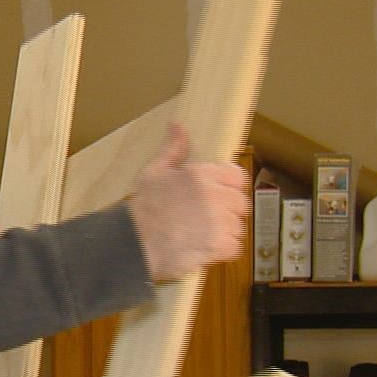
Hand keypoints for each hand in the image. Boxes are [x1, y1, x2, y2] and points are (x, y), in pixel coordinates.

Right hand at [127, 122, 247, 281]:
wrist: (135, 244)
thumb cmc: (143, 209)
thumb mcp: (153, 173)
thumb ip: (173, 149)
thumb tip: (177, 126)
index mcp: (202, 175)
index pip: (237, 176)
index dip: (231, 186)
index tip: (221, 194)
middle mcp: (215, 196)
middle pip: (241, 203)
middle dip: (229, 210)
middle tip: (210, 218)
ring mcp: (219, 222)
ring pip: (238, 226)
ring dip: (226, 232)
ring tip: (205, 234)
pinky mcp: (219, 246)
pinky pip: (235, 247)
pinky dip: (224, 250)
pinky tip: (207, 247)